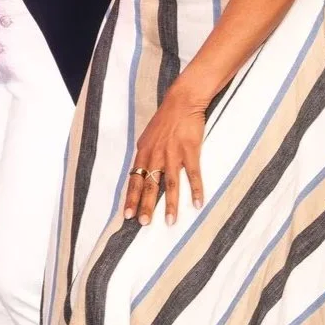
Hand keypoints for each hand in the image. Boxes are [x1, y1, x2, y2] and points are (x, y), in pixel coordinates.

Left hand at [124, 83, 205, 225]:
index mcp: (144, 151)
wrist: (182, 101)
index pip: (134, 178)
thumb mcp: (149, 136)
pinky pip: (193, 174)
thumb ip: (146, 155)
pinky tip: (197, 204)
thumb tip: (140, 172)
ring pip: (169, 183)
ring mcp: (173, 152)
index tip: (127, 214)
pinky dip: (195, 190)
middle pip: (148, 184)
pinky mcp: (190, 150)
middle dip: (145, 205)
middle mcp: (156, 153)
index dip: (131, 196)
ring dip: (169, 204)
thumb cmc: (166, 120)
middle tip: (143, 223)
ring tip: (169, 221)